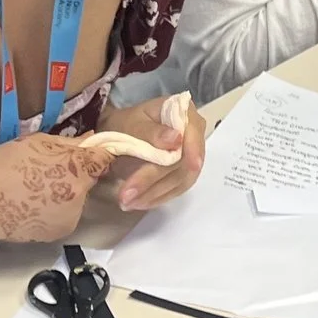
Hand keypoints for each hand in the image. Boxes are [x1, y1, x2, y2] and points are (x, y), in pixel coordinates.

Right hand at [0, 132, 117, 244]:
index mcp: (76, 170)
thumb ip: (70, 143)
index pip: (104, 160)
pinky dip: (55, 210)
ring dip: (66, 194)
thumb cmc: (3, 165)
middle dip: (76, 174)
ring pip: (77, 200)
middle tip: (46, 170)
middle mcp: (79, 198)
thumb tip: (93, 139)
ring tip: (35, 189)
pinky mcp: (57, 234)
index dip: (97, 154)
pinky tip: (31, 205)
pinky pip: (64, 216)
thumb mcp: (37, 142)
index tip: (86, 152)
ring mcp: (69, 220)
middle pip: (89, 181)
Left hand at [99, 96, 203, 213]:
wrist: (123, 132)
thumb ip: (152, 131)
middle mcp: (194, 135)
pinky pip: (176, 188)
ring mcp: (191, 155)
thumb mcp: (134, 122)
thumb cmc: (127, 122)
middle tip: (127, 196)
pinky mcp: (183, 172)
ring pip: (181, 180)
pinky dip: (157, 197)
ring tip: (128, 203)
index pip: (194, 137)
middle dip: (155, 182)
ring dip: (155, 194)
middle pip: (184, 164)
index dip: (190, 153)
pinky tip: (140, 203)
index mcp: (186, 114)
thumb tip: (176, 139)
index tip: (179, 167)